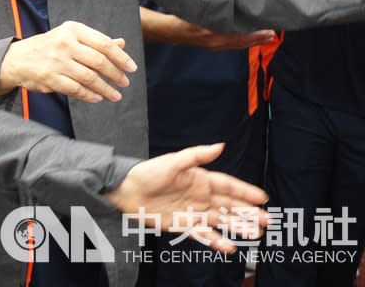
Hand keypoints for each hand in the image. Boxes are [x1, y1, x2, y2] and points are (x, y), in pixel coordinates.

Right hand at [0, 21, 136, 102]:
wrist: (17, 59)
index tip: (132, 68)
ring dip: (106, 89)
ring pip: (89, 77)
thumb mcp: (71, 37)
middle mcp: (64, 43)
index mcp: (72, 29)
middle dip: (115, 74)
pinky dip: (89, 95)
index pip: (103, 43)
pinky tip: (97, 98)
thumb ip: (96, 40)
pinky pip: (76, 89)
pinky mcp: (50, 78)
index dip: (121, 57)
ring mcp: (56, 61)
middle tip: (125, 83)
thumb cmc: (49, 46)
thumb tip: (121, 43)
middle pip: (99, 61)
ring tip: (115, 95)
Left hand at [104, 144, 269, 253]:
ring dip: (237, 227)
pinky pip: (203, 233)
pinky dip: (216, 240)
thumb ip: (197, 156)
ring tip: (254, 234)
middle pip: (229, 205)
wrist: (127, 191)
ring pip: (220, 221)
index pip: (227, 186)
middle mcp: (200, 196)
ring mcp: (193, 211)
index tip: (262, 198)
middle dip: (248, 212)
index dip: (244, 191)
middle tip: (266, 220)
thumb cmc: (149, 172)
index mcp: (200, 179)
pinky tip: (228, 246)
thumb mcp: (173, 161)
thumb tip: (221, 146)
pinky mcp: (183, 225)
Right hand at [142, 9, 274, 50]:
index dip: (255, 34)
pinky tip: (249, 38)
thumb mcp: (198, 12)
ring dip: (252, 41)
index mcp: (214, 34)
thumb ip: (215, 11)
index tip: (270, 29)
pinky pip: (232, 45)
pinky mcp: (213, 46)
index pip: (240, 36)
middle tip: (274, 34)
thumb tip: (231, 4)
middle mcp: (217, 42)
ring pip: (238, 45)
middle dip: (258, 39)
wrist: (168, 31)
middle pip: (243, 42)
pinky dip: (243, 42)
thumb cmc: (181, 18)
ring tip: (266, 37)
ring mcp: (215, 46)